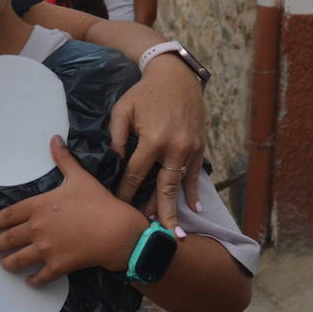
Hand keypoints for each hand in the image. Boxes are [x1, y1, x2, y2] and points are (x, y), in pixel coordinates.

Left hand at [0, 136, 145, 286]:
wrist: (117, 230)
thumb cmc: (98, 202)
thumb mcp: (79, 177)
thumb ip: (64, 159)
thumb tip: (55, 139)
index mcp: (39, 206)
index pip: (9, 215)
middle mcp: (37, 228)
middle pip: (9, 239)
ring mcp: (46, 248)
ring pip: (19, 260)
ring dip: (9, 264)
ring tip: (3, 265)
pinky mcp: (58, 265)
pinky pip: (40, 276)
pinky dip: (33, 280)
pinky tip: (30, 281)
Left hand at [109, 56, 204, 230]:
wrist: (176, 76)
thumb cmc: (144, 93)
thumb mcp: (123, 111)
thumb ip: (117, 138)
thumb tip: (113, 163)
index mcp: (153, 140)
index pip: (135, 174)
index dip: (125, 192)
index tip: (117, 208)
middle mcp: (174, 148)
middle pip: (163, 188)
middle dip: (157, 212)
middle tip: (152, 236)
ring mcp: (190, 148)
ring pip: (180, 185)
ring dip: (174, 207)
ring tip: (170, 231)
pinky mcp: (199, 146)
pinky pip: (195, 174)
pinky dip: (193, 191)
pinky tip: (194, 208)